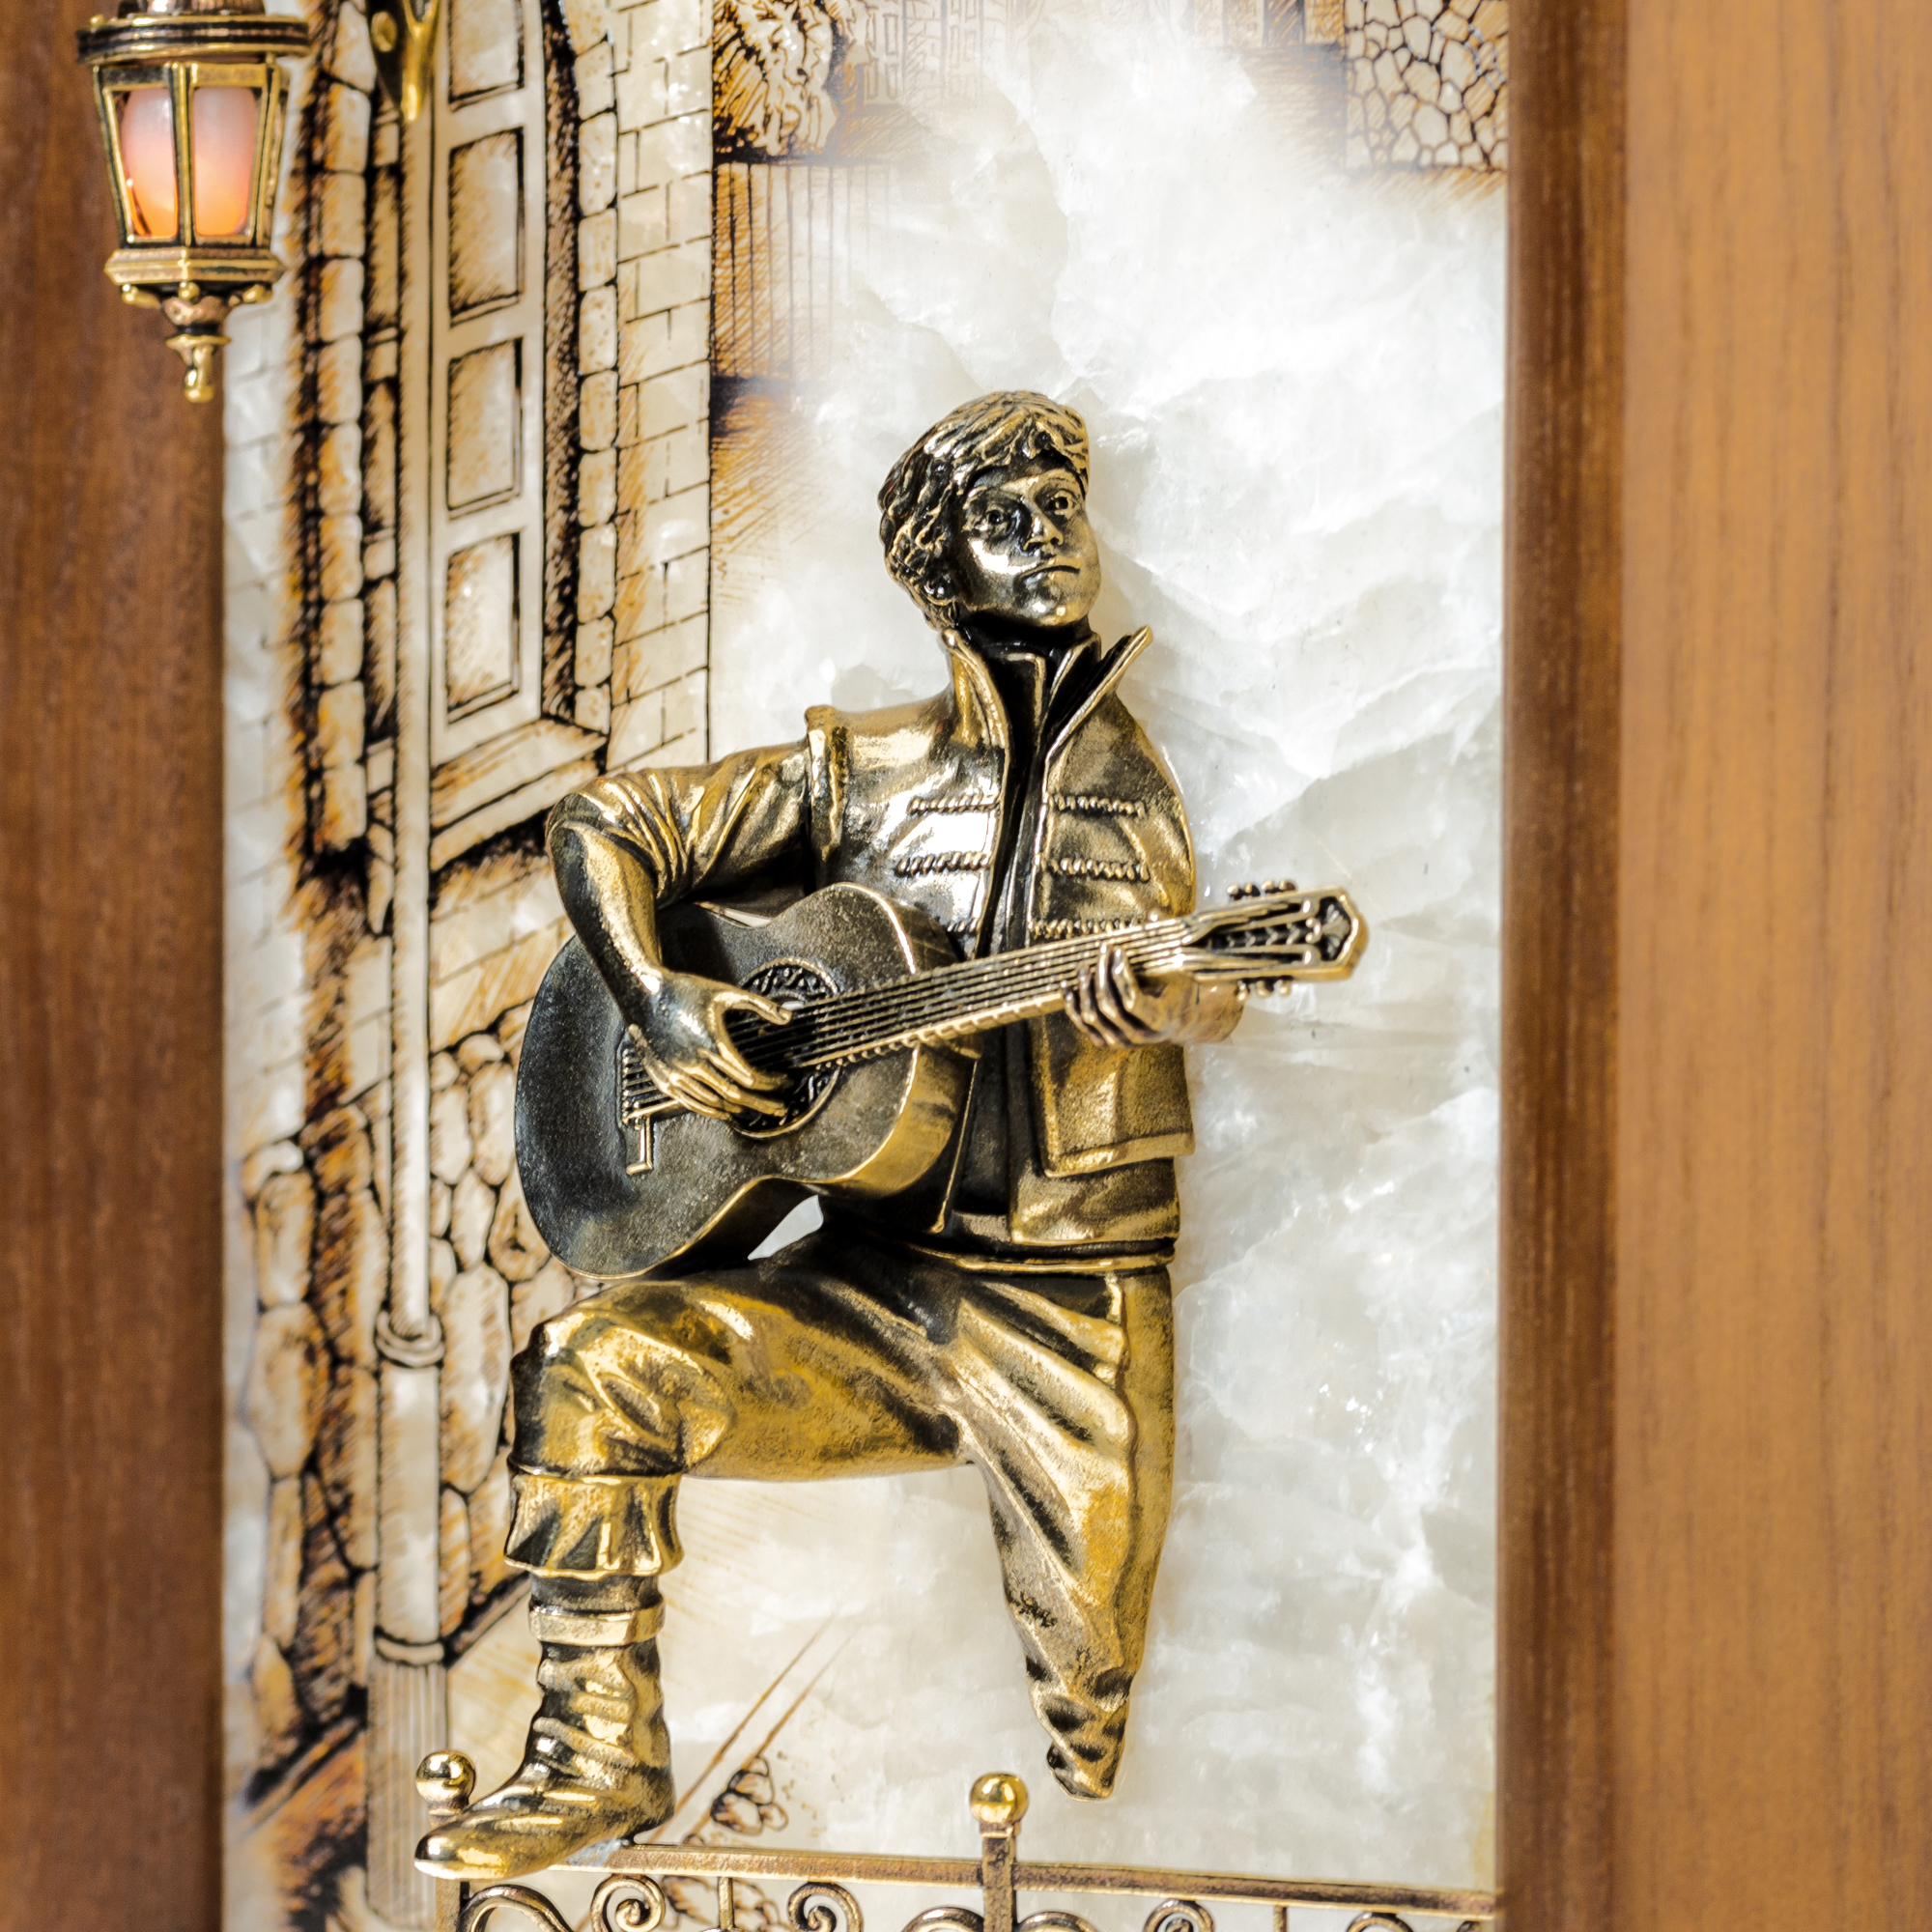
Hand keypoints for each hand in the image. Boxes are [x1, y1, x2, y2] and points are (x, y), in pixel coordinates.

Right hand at [628, 971, 791, 1121]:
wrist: (644, 993)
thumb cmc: (684, 991)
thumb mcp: (725, 993)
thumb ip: (760, 1004)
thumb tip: (788, 1017)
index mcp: (712, 1044)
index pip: (750, 1076)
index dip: (771, 1083)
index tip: (784, 1082)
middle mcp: (694, 1064)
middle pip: (736, 1096)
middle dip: (762, 1104)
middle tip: (779, 1107)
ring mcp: (677, 1075)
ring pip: (714, 1104)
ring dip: (739, 1109)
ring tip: (757, 1109)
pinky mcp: (664, 1080)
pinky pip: (691, 1104)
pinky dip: (712, 1111)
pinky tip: (726, 1111)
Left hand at [1064, 945, 1206, 1047]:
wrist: (1179, 1021)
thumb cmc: (1180, 990)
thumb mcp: (1181, 969)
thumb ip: (1167, 943)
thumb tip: (1154, 914)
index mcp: (1159, 1020)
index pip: (1132, 1001)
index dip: (1120, 975)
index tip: (1118, 951)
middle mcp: (1139, 1036)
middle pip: (1108, 1006)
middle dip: (1102, 974)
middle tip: (1102, 949)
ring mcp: (1120, 1041)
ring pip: (1092, 1017)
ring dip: (1084, 988)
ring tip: (1084, 965)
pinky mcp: (1106, 1041)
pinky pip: (1083, 1024)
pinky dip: (1072, 1005)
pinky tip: (1065, 985)